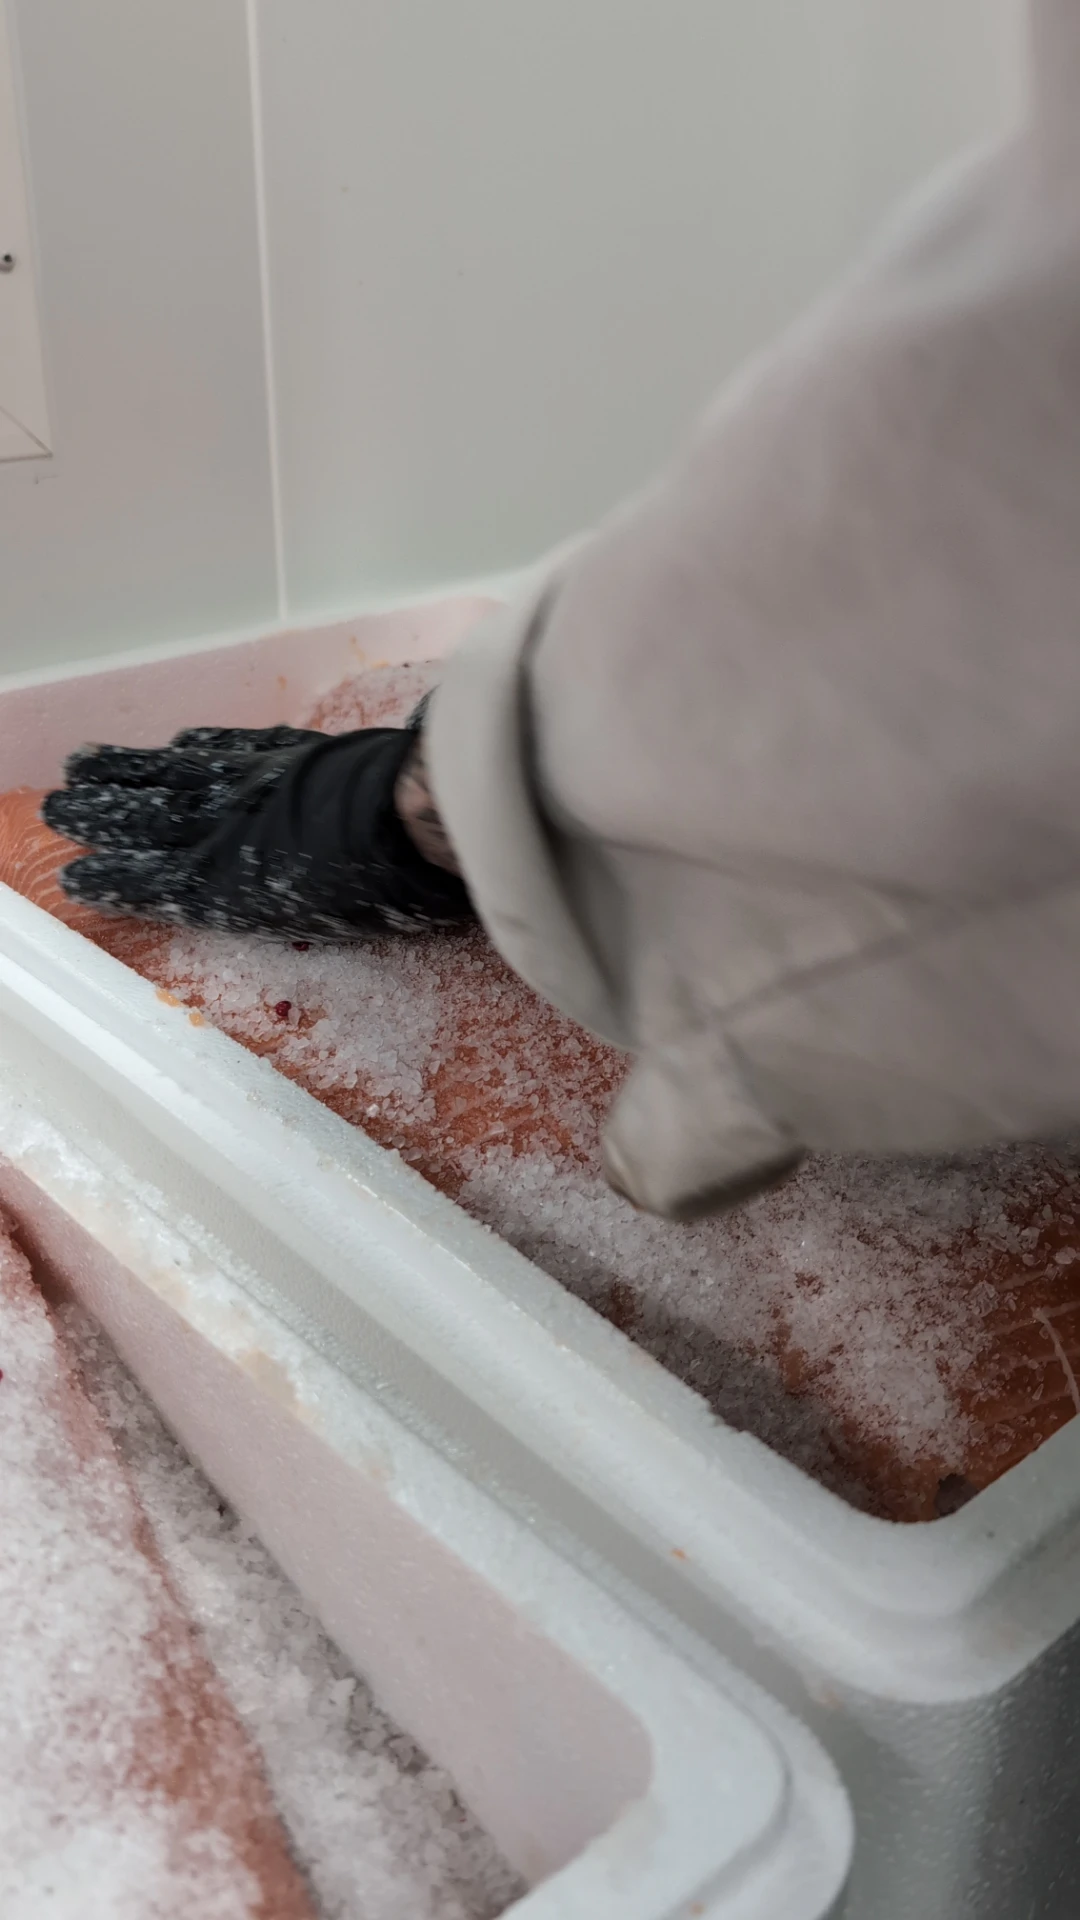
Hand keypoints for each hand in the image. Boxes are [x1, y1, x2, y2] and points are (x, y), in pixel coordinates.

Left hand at [42, 720, 472, 939]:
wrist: (413, 818)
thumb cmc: (432, 802)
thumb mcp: (410, 764)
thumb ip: (397, 764)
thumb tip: (430, 754)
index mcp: (304, 763)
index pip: (239, 752)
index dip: (201, 747)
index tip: (177, 740)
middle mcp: (256, 785)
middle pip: (176, 773)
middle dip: (128, 772)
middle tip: (80, 767)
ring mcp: (233, 830)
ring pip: (147, 817)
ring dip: (100, 814)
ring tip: (59, 809)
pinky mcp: (218, 881)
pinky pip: (151, 880)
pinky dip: (114, 880)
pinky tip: (81, 882)